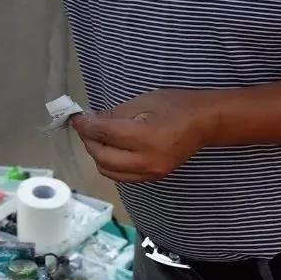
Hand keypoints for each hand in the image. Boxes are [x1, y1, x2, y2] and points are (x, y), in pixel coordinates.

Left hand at [70, 89, 218, 182]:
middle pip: (104, 158)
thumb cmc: (174, 105)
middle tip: (84, 127)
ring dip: (97, 155)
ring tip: (94, 138)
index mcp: (146, 137)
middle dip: (89, 142)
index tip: (75, 118)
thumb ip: (115, 114)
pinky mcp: (154, 178)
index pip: (106, 134)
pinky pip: (123, 176)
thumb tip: (91, 120)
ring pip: (111, 172)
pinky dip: (110, 164)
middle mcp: (147, 160)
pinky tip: (109, 149)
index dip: (86, 126)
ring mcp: (151, 173)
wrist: (204, 123)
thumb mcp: (143, 101)